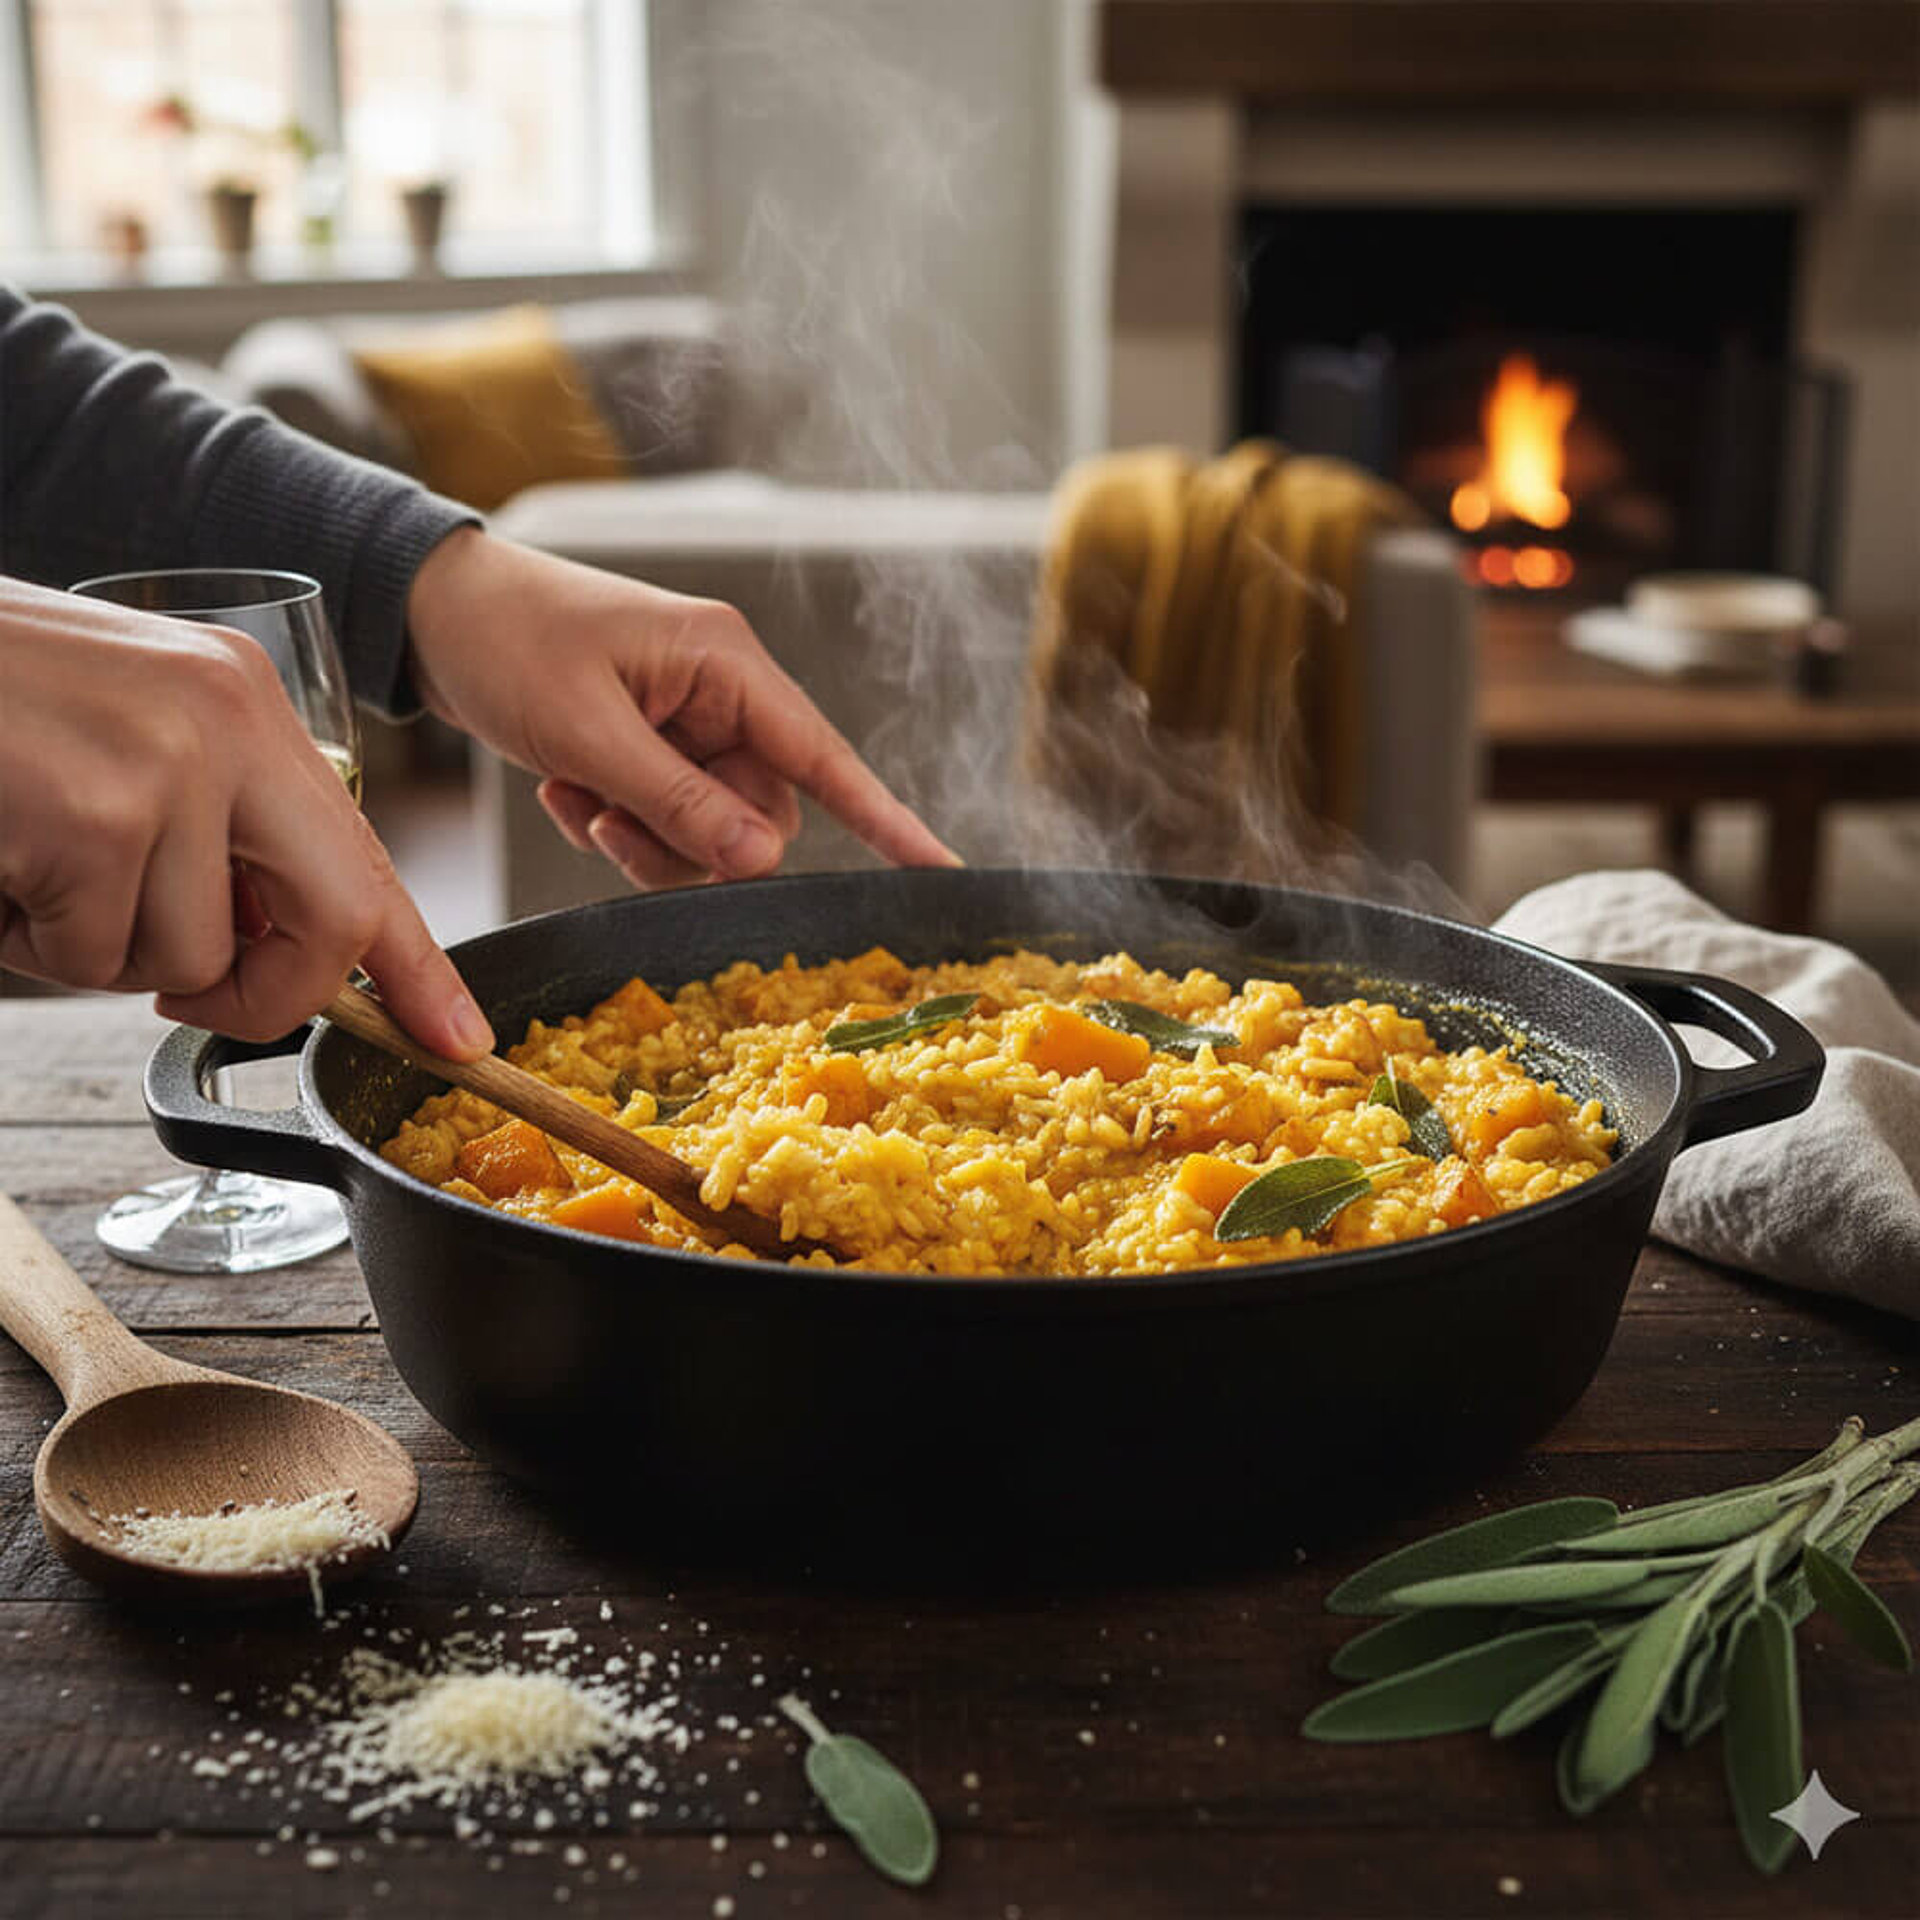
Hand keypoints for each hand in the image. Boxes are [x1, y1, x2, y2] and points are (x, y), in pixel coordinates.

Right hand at [0, 577, 492, 1055]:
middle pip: (335, 920)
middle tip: (199, 993)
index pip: (369, 853)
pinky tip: (0, 860)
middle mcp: (231, 722)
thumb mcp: (127, 737)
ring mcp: (169, 766)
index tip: (459, 1038)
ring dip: (100, 948)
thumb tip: (265, 945)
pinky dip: (33, 940)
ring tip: (35, 864)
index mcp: (248, 703)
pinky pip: (92, 953)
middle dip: (274, 994)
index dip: (419, 963)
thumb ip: (212, 828)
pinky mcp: (96, 817)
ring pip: (187, 955)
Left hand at [404, 530, 956, 889]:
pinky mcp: (652, 746)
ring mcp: (687, 723)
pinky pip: (666, 820)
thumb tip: (763, 861)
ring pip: (710, 828)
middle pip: (759, 813)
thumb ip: (680, 801)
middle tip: (612, 825)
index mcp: (727, 664)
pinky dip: (616, 820)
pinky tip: (565, 788)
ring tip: (578, 799)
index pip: (826, 757)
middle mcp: (722, 693)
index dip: (886, 819)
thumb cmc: (506, 638)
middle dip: (691, 841)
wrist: (427, 612)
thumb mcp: (589, 731)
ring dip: (644, 836)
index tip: (937, 869)